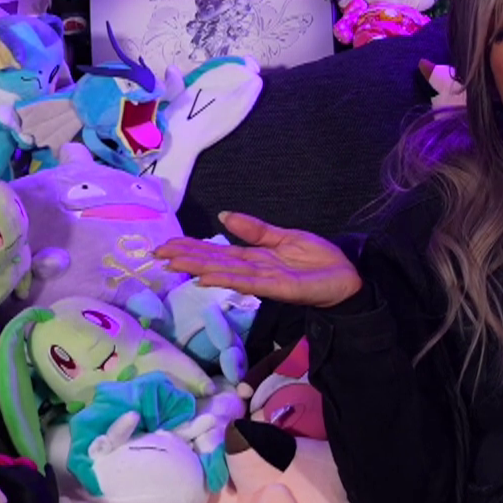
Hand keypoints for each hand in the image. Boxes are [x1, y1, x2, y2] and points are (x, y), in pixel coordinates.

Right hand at [155, 212, 362, 308]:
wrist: (346, 275)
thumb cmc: (317, 259)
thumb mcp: (284, 237)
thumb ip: (255, 229)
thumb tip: (224, 215)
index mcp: (254, 257)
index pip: (216, 251)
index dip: (191, 247)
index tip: (165, 243)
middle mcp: (253, 270)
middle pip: (214, 262)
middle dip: (186, 257)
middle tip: (156, 253)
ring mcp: (264, 280)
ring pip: (225, 272)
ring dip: (199, 268)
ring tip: (174, 263)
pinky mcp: (279, 288)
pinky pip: (249, 283)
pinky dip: (227, 280)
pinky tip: (206, 279)